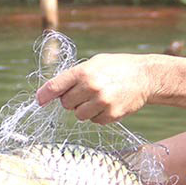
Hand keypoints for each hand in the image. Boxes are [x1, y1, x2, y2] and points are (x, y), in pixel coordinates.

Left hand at [36, 53, 163, 123]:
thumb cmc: (117, 67)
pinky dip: (98, 115)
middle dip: (71, 100)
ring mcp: (102, 102)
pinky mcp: (111, 115)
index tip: (39, 101)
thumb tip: (52, 91)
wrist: (145, 76)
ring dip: (84, 109)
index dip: (44, 95)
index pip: (55, 87)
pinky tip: (108, 104)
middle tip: (84, 92)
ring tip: (98, 98)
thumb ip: (74, 76)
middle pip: (65, 104)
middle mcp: (91, 87)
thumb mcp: (94, 63)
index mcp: (84, 71)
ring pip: (79, 115)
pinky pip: (94, 121)